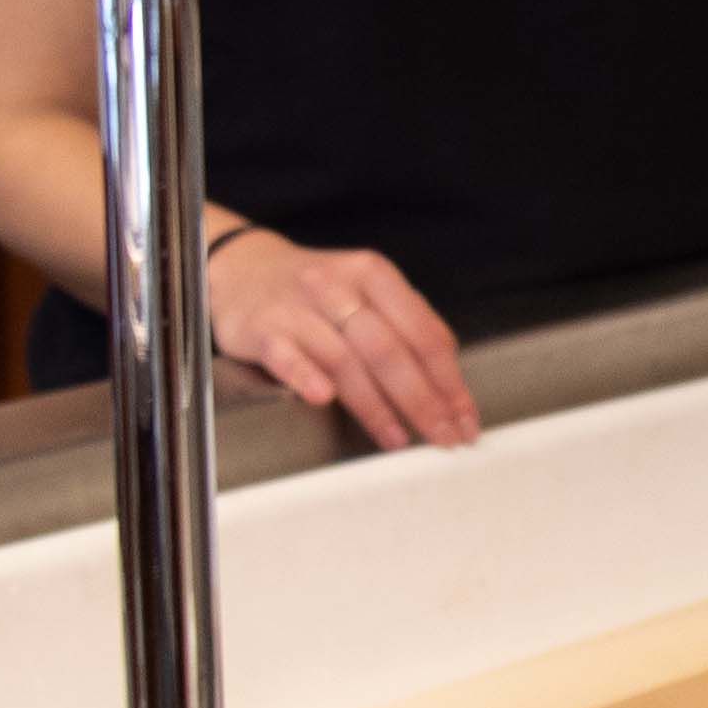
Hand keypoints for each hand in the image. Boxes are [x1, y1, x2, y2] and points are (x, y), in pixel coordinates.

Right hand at [208, 226, 480, 450]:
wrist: (243, 268)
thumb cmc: (317, 294)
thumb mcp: (366, 293)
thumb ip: (406, 329)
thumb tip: (450, 386)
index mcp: (375, 275)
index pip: (424, 333)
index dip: (450, 382)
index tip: (465, 418)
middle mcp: (338, 287)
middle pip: (389, 350)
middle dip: (423, 400)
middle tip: (443, 437)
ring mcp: (299, 308)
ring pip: (345, 359)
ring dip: (375, 404)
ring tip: (397, 438)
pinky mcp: (262, 328)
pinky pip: (287, 355)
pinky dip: (305, 376)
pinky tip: (323, 400)